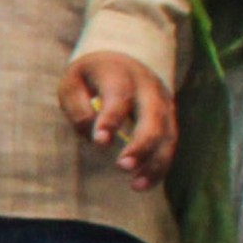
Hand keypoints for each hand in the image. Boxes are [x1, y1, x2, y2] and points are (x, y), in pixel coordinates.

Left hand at [59, 52, 176, 190]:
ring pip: (167, 135)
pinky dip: (160, 165)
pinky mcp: (169, 118)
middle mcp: (148, 88)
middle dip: (141, 144)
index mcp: (121, 74)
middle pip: (152, 118)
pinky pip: (170, 143)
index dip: (110, 120)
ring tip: (136, 186)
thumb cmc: (91, 76)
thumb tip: (93, 137)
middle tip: (123, 167)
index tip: (100, 141)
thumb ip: (77, 107)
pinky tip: (144, 183)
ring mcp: (164, 103)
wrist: (125, 56)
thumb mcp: (73, 82)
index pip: (119, 97)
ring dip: (155, 162)